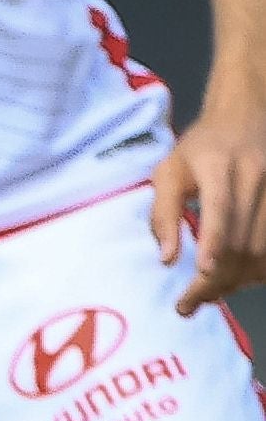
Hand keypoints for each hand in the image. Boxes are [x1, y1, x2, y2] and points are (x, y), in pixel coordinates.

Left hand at [155, 102, 265, 313]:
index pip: (221, 207)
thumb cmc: (200, 148)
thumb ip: (164, 213)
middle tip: (190, 302)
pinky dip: (259, 270)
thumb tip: (168, 259)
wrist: (247, 117)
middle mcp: (255, 176)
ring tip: (210, 294)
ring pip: (264, 248)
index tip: (203, 273)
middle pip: (243, 238)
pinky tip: (239, 279)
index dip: (214, 242)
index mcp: (218, 164)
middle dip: (218, 277)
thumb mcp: (169, 171)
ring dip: (239, 279)